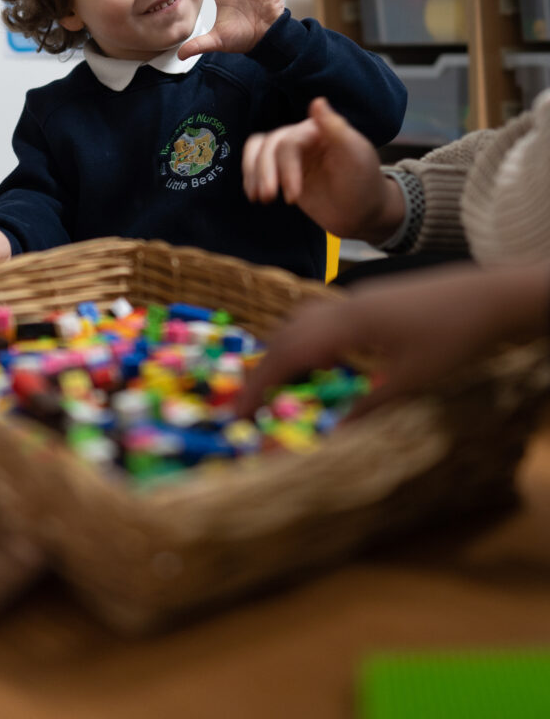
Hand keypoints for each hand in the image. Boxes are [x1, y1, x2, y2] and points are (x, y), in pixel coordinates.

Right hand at [235, 261, 549, 419]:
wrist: (489, 295)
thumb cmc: (454, 337)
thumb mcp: (413, 379)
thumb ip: (370, 405)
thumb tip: (335, 433)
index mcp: (348, 324)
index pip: (288, 354)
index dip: (259, 385)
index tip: (238, 413)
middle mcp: (344, 306)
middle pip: (286, 333)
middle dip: (262, 369)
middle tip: (246, 405)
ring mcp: (356, 298)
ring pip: (302, 321)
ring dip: (282, 351)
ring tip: (273, 384)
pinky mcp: (369, 299)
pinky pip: (321, 318)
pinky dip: (304, 340)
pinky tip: (315, 361)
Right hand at [242, 97, 404, 243]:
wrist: (362, 211)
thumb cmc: (364, 181)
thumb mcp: (355, 156)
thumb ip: (336, 128)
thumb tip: (317, 102)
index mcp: (317, 129)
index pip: (289, 141)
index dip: (286, 167)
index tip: (293, 196)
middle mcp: (301, 137)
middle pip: (269, 145)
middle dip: (266, 172)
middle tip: (270, 198)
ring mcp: (291, 155)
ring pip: (258, 151)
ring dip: (254, 173)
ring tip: (260, 198)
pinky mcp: (283, 171)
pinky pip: (257, 166)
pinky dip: (251, 177)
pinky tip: (255, 195)